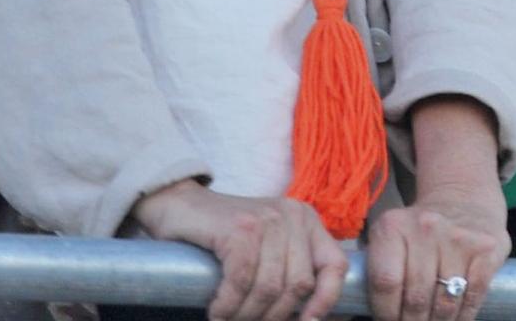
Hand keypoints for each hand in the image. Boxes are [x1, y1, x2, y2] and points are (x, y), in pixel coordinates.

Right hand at [135, 180, 347, 320]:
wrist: (180, 205)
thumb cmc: (225, 237)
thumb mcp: (268, 250)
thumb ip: (290, 273)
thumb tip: (310, 320)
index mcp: (306, 221)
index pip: (335, 265)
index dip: (326, 301)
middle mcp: (292, 216)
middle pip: (298, 286)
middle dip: (273, 317)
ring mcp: (266, 219)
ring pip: (270, 288)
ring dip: (246, 315)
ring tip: (229, 319)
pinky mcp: (240, 228)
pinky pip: (242, 281)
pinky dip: (227, 305)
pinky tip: (216, 311)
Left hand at [365, 183, 508, 320]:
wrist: (464, 199)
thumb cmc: (420, 230)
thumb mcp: (393, 236)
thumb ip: (381, 268)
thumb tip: (369, 312)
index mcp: (393, 225)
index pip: (385, 282)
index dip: (385, 313)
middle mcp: (425, 228)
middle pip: (416, 299)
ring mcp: (457, 238)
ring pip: (444, 304)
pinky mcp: (485, 249)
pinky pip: (472, 297)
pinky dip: (463, 318)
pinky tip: (455, 320)